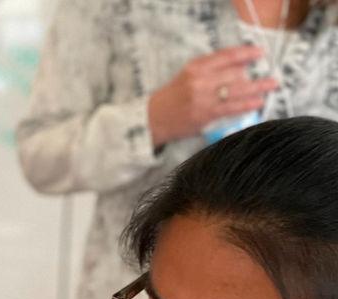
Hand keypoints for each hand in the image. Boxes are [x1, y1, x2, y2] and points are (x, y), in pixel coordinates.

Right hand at [148, 45, 277, 147]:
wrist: (152, 119)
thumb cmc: (171, 98)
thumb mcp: (187, 76)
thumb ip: (209, 70)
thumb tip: (237, 69)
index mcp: (195, 67)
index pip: (226, 56)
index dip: (246, 53)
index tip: (259, 53)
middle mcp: (200, 81)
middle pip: (234, 73)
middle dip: (254, 75)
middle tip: (271, 74)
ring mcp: (203, 98)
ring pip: (236, 90)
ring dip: (257, 88)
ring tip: (271, 86)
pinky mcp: (205, 115)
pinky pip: (231, 108)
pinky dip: (247, 104)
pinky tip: (258, 102)